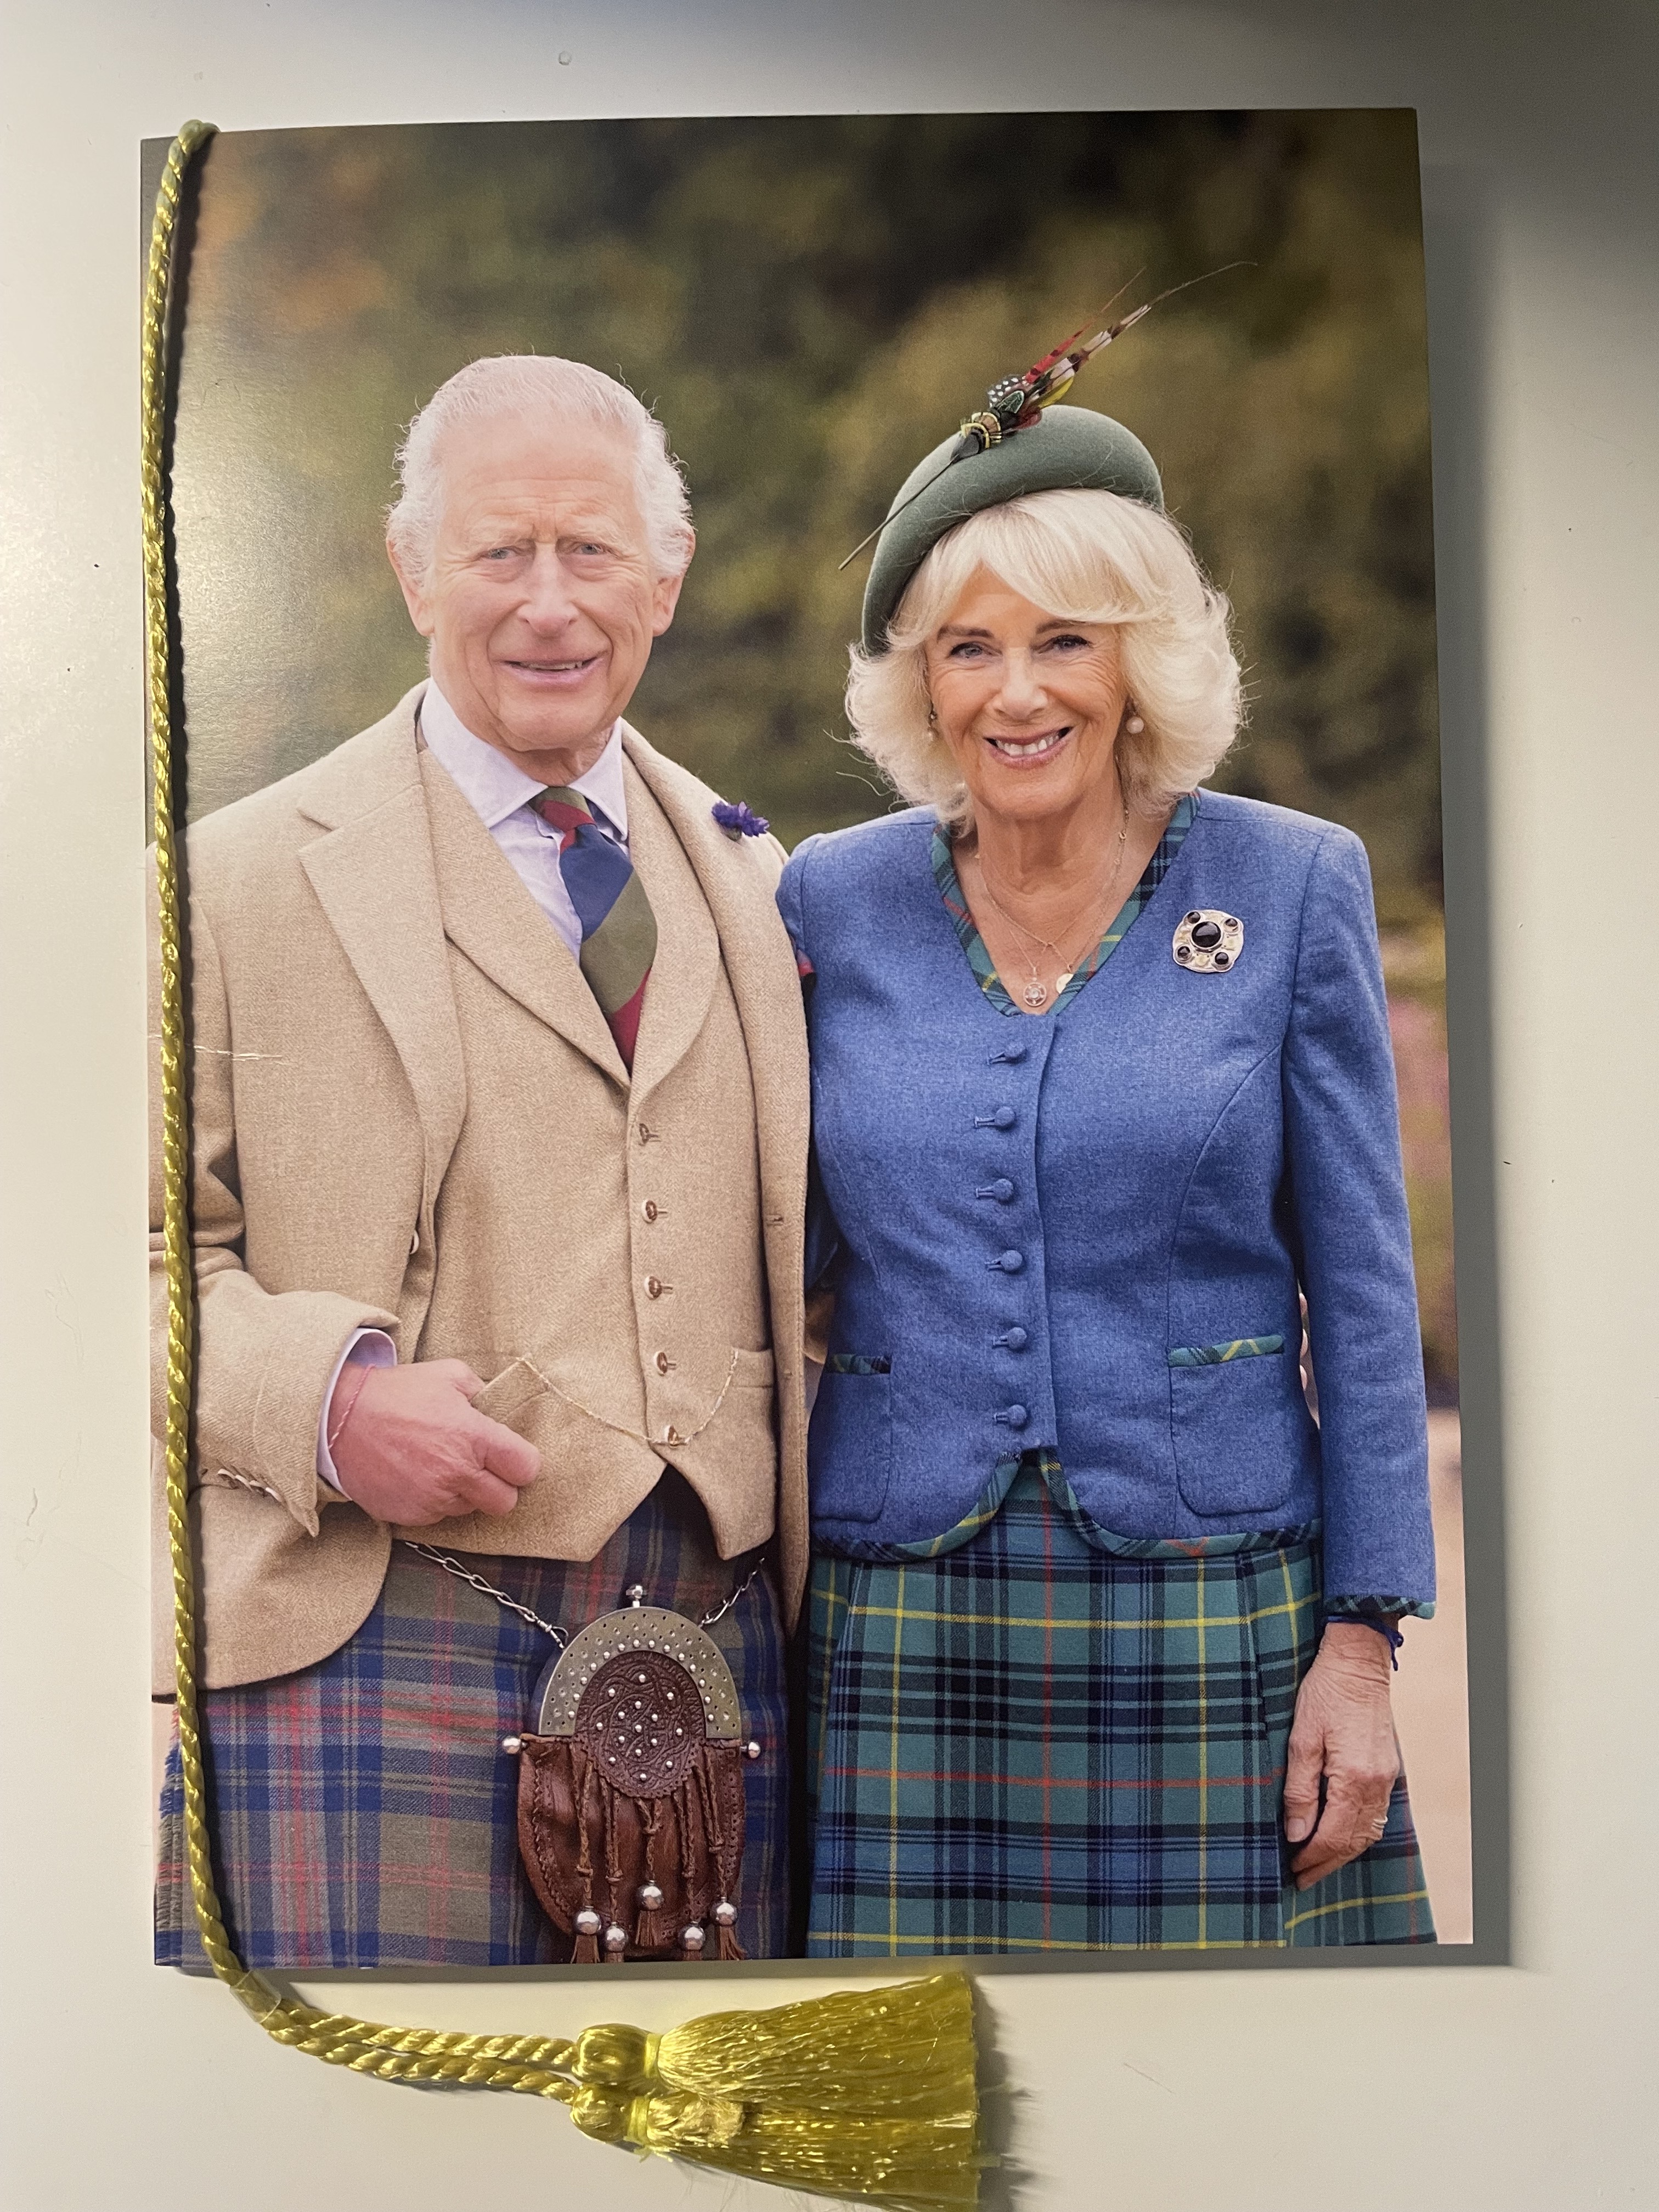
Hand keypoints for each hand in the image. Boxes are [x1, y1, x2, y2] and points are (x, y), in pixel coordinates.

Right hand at [329, 1359, 539, 1524]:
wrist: (338, 1418)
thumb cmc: (396, 1393)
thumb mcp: (448, 1374)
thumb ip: (482, 1392)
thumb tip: (496, 1409)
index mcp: (473, 1437)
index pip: (526, 1468)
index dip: (523, 1462)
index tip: (512, 1456)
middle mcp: (456, 1474)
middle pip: (505, 1502)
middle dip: (501, 1486)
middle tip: (482, 1467)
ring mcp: (431, 1499)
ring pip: (470, 1510)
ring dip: (464, 1493)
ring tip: (441, 1465)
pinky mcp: (408, 1515)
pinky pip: (437, 1516)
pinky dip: (434, 1501)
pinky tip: (418, 1476)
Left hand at [1282, 1622, 1401, 1889]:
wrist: (1358, 1661)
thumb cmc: (1324, 1693)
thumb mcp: (1302, 1739)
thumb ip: (1300, 1790)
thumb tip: (1297, 1834)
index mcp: (1353, 1778)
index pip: (1332, 1835)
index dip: (1312, 1857)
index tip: (1292, 1869)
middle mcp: (1375, 1784)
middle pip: (1353, 1841)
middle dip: (1327, 1863)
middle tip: (1302, 1878)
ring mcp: (1385, 1778)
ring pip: (1367, 1832)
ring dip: (1343, 1853)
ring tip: (1318, 1864)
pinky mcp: (1387, 1769)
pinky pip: (1376, 1815)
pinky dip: (1358, 1833)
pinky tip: (1341, 1836)